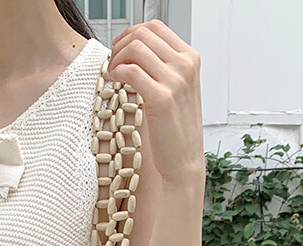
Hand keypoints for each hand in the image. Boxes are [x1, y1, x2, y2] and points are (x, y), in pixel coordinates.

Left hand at [106, 19, 203, 186]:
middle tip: (112, 63)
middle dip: (121, 44)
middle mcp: (186, 65)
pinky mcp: (162, 98)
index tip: (120, 48)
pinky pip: (131, 71)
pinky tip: (114, 82)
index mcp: (190, 58)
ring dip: (116, 58)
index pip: (155, 27)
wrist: (184, 160)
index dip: (131, 33)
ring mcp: (176, 81)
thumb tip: (135, 48)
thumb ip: (164, 66)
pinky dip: (117, 72)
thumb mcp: (177, 89)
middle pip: (143, 34)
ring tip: (112, 74)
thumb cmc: (176, 128)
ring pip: (136, 49)